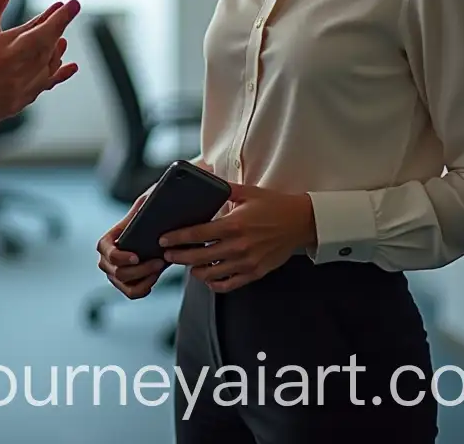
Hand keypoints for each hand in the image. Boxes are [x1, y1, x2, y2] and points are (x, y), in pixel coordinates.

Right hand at [0, 0, 79, 134]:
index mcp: (4, 48)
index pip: (38, 28)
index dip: (58, 16)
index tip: (72, 5)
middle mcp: (18, 67)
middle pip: (48, 45)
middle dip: (59, 26)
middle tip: (68, 12)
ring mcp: (20, 87)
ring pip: (48, 66)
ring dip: (56, 51)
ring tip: (61, 41)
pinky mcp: (16, 104)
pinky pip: (43, 86)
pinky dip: (56, 75)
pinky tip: (65, 70)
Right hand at [96, 186, 166, 299]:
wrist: (158, 229)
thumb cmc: (148, 214)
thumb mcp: (146, 205)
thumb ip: (142, 205)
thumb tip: (144, 206)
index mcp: (106, 242)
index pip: (107, 253)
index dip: (120, 258)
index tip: (137, 256)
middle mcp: (106, 260)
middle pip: (118, 273)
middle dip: (140, 269)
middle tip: (159, 261)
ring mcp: (115, 274)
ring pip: (126, 286)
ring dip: (145, 279)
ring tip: (159, 267)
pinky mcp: (127, 285)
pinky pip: (133, 293)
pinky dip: (145, 288)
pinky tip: (155, 276)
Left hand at [159, 185, 316, 292]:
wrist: (300, 222)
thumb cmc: (273, 205)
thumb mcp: (247, 192)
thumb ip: (224, 189)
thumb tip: (205, 179)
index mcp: (233, 225)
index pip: (197, 234)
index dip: (177, 238)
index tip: (163, 239)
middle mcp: (238, 246)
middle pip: (199, 256)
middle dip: (179, 257)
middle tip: (167, 255)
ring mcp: (246, 262)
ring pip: (211, 273)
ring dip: (195, 270)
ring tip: (187, 264)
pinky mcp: (255, 273)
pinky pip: (229, 284)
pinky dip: (215, 283)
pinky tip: (208, 277)